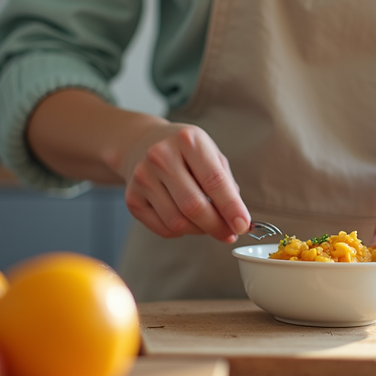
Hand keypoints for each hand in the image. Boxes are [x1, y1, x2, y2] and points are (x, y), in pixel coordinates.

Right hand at [118, 122, 249, 242]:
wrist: (141, 143)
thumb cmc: (184, 152)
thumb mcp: (209, 154)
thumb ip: (226, 184)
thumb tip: (238, 220)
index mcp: (188, 141)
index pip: (214, 181)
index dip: (231, 208)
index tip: (243, 225)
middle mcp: (161, 156)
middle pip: (193, 206)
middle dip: (216, 226)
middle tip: (229, 234)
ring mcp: (143, 177)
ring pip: (178, 222)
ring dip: (199, 230)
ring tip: (207, 224)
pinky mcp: (132, 197)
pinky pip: (163, 229)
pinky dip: (181, 231)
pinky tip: (186, 220)